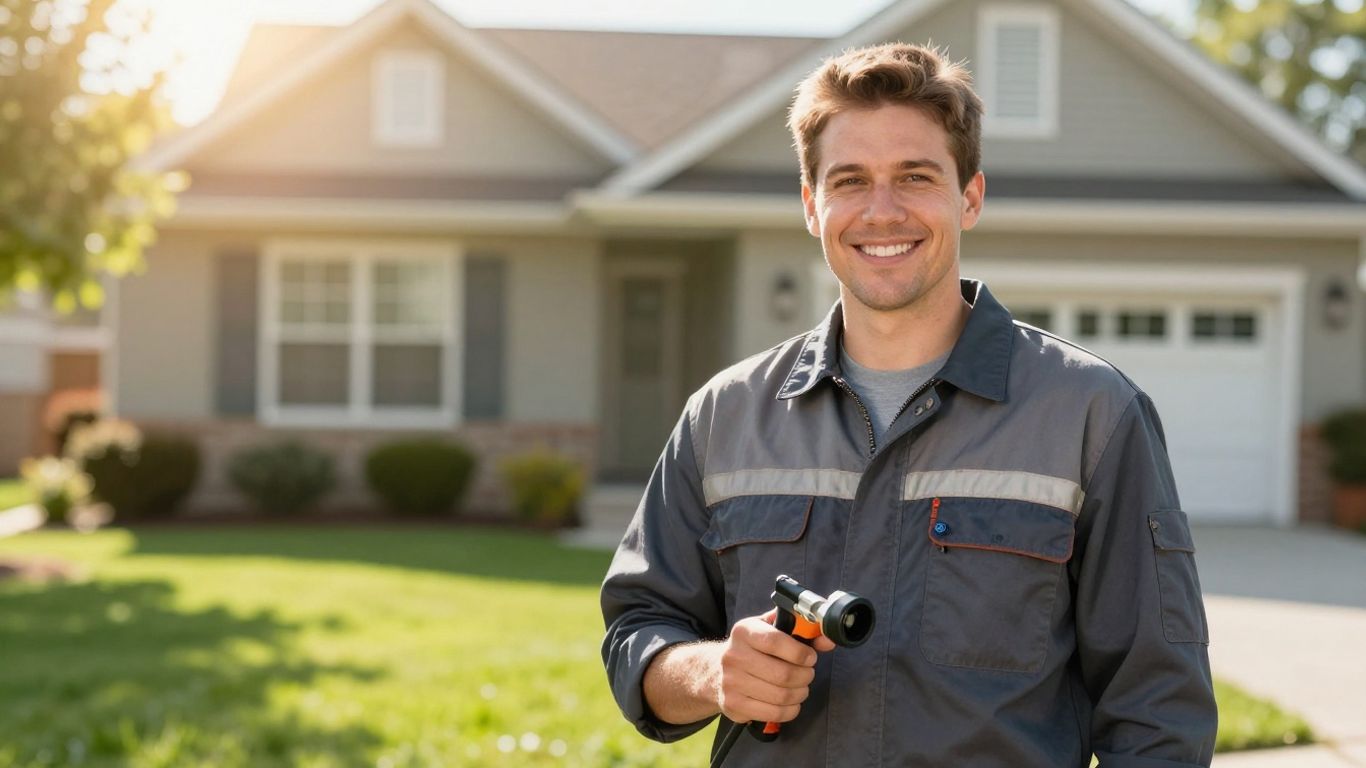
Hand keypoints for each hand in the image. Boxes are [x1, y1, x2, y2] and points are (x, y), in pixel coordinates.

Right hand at [715, 609, 834, 724]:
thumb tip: (828, 640)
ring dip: (800, 693)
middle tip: (807, 674)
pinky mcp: (734, 705)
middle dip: (805, 676)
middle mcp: (733, 656)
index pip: (776, 642)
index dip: (800, 652)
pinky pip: (773, 713)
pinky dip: (790, 710)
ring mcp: (731, 682)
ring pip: (781, 696)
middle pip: (783, 674)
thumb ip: (801, 630)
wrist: (716, 671)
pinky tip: (790, 702)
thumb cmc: (752, 648)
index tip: (810, 657)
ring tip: (800, 687)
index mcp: (743, 632)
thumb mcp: (770, 629)